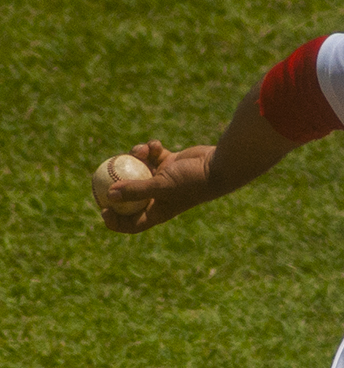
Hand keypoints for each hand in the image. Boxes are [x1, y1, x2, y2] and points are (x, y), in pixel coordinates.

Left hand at [101, 140, 215, 233]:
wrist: (218, 166)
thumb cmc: (192, 182)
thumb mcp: (162, 186)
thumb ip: (135, 189)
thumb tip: (109, 194)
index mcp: (158, 211)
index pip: (132, 222)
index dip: (115, 220)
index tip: (102, 208)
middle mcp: (159, 197)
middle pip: (129, 195)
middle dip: (116, 183)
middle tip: (102, 172)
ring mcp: (163, 179)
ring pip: (138, 169)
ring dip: (135, 157)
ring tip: (140, 150)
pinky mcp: (169, 163)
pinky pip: (151, 155)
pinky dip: (150, 149)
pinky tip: (154, 144)